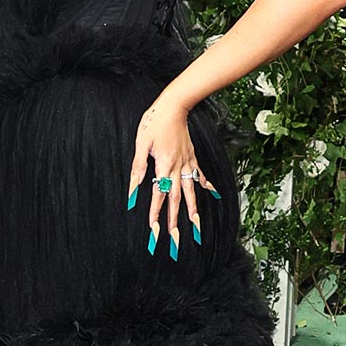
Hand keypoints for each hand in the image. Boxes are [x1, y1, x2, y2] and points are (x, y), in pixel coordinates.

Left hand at [129, 91, 217, 257]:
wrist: (174, 105)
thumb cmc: (154, 122)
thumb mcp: (141, 144)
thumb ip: (138, 169)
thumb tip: (132, 190)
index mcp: (163, 166)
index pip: (158, 195)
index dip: (156, 214)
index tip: (154, 230)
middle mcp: (178, 168)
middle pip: (176, 200)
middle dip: (176, 221)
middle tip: (176, 240)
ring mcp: (187, 163)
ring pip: (191, 192)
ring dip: (193, 211)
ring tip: (196, 228)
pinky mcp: (192, 157)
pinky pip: (199, 174)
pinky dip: (206, 185)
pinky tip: (212, 194)